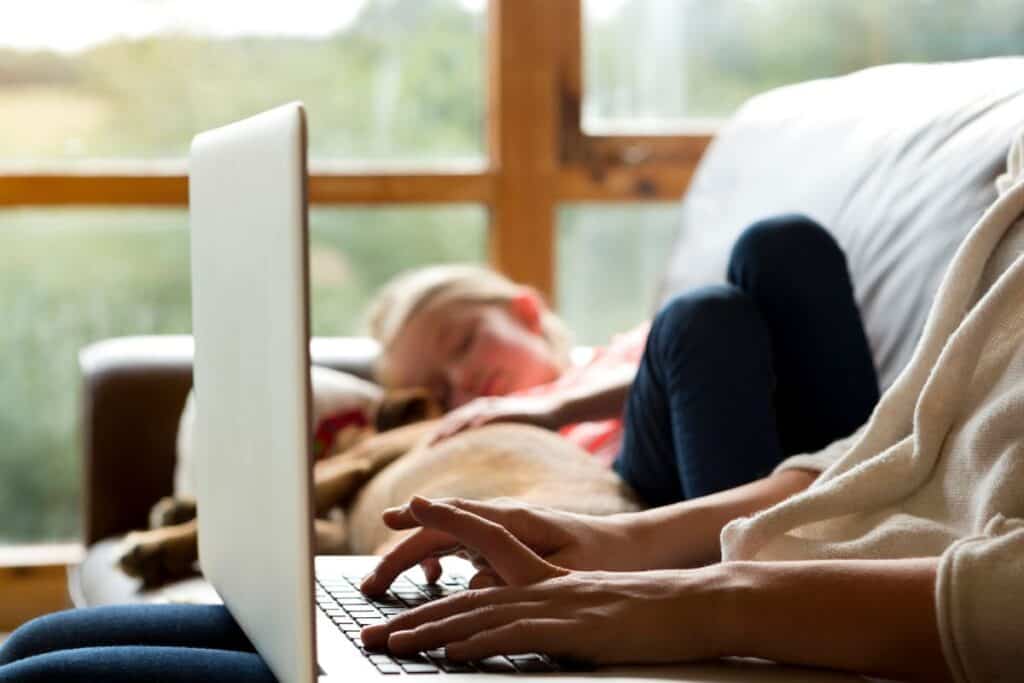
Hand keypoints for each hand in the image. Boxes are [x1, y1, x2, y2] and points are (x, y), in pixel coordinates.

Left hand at [359, 496, 730, 664]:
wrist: (695, 604)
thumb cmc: (645, 609)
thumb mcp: (587, 604)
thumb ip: (547, 607)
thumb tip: (510, 620)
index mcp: (545, 573)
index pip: (482, 543)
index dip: (441, 528)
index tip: (402, 519)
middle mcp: (542, 581)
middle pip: (465, 591)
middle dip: (415, 609)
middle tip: (373, 627)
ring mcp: (555, 603)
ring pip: (480, 612)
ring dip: (432, 630)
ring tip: (395, 642)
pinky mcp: (571, 628)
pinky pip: (514, 634)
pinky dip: (477, 643)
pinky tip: (450, 652)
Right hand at [360, 496, 642, 593]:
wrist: (635, 546)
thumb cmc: (608, 556)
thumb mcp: (572, 572)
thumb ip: (523, 578)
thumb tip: (473, 586)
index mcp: (518, 521)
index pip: (460, 516)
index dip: (424, 518)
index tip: (391, 518)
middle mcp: (504, 520)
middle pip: (440, 530)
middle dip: (401, 552)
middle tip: (370, 584)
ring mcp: (502, 531)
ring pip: (445, 538)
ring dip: (412, 558)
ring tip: (384, 585)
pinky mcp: (506, 545)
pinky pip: (461, 548)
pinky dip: (439, 559)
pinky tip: (434, 578)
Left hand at [429, 395, 561, 444]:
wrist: (553, 411)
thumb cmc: (526, 428)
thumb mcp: (502, 438)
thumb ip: (487, 448)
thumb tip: (474, 471)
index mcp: (478, 414)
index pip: (451, 425)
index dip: (437, 437)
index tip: (423, 454)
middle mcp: (483, 408)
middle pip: (454, 419)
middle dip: (439, 434)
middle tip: (425, 451)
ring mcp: (495, 407)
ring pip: (468, 415)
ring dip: (453, 427)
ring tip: (440, 441)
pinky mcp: (510, 409)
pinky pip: (492, 414)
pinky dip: (480, 420)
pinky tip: (472, 429)